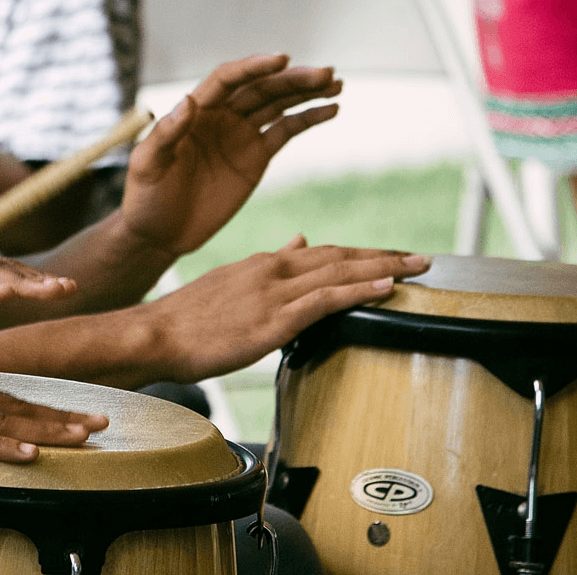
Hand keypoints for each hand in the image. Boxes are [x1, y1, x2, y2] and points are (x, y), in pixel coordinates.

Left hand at [120, 54, 341, 255]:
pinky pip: (286, 131)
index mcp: (195, 111)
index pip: (228, 79)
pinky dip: (308, 119)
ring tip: (336, 83)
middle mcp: (221, 116)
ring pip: (278, 104)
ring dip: (307, 92)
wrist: (160, 234)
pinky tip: (331, 109)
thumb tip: (188, 101)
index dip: (254, 67)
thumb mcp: (147, 165)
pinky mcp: (256, 157)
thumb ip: (165, 135)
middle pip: (261, 88)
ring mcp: (240, 135)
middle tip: (325, 73)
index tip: (282, 60)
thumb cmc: (145, 197)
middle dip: (293, 79)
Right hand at [147, 237, 430, 382]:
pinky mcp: (272, 320)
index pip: (321, 254)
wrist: (155, 333)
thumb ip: (267, 263)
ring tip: (417, 266)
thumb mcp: (228, 281)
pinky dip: (357, 290)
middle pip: (338, 257)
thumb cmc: (186, 318)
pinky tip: (384, 287)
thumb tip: (297, 241)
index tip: (388, 256)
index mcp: (262, 264)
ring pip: (337, 273)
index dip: (359, 255)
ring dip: (382, 267)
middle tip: (421, 257)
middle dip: (383, 256)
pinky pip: (323, 300)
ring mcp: (273, 294)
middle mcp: (272, 270)